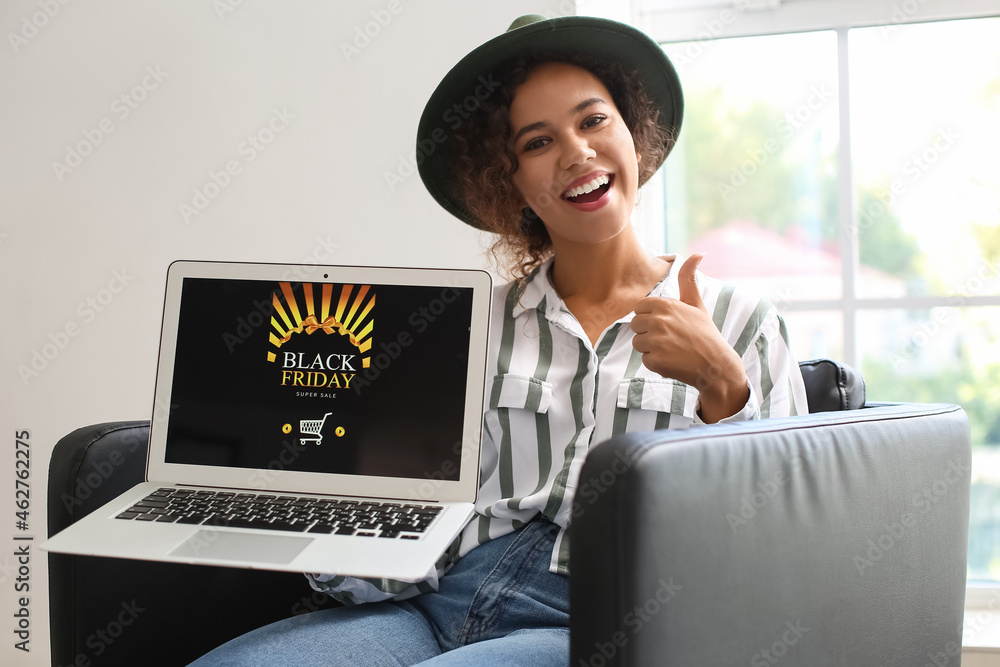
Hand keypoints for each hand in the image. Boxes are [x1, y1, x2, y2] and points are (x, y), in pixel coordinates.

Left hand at [630, 254, 749, 422]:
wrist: (716, 365)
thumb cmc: (704, 333)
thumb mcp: (696, 303)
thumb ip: (688, 279)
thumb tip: (697, 253)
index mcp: (665, 304)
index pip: (639, 308)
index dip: (650, 318)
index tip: (667, 324)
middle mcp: (659, 320)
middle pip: (635, 326)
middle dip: (649, 333)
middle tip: (671, 338)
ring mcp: (656, 341)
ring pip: (638, 343)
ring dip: (651, 349)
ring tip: (672, 350)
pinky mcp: (655, 361)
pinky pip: (645, 360)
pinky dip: (657, 364)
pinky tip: (673, 362)